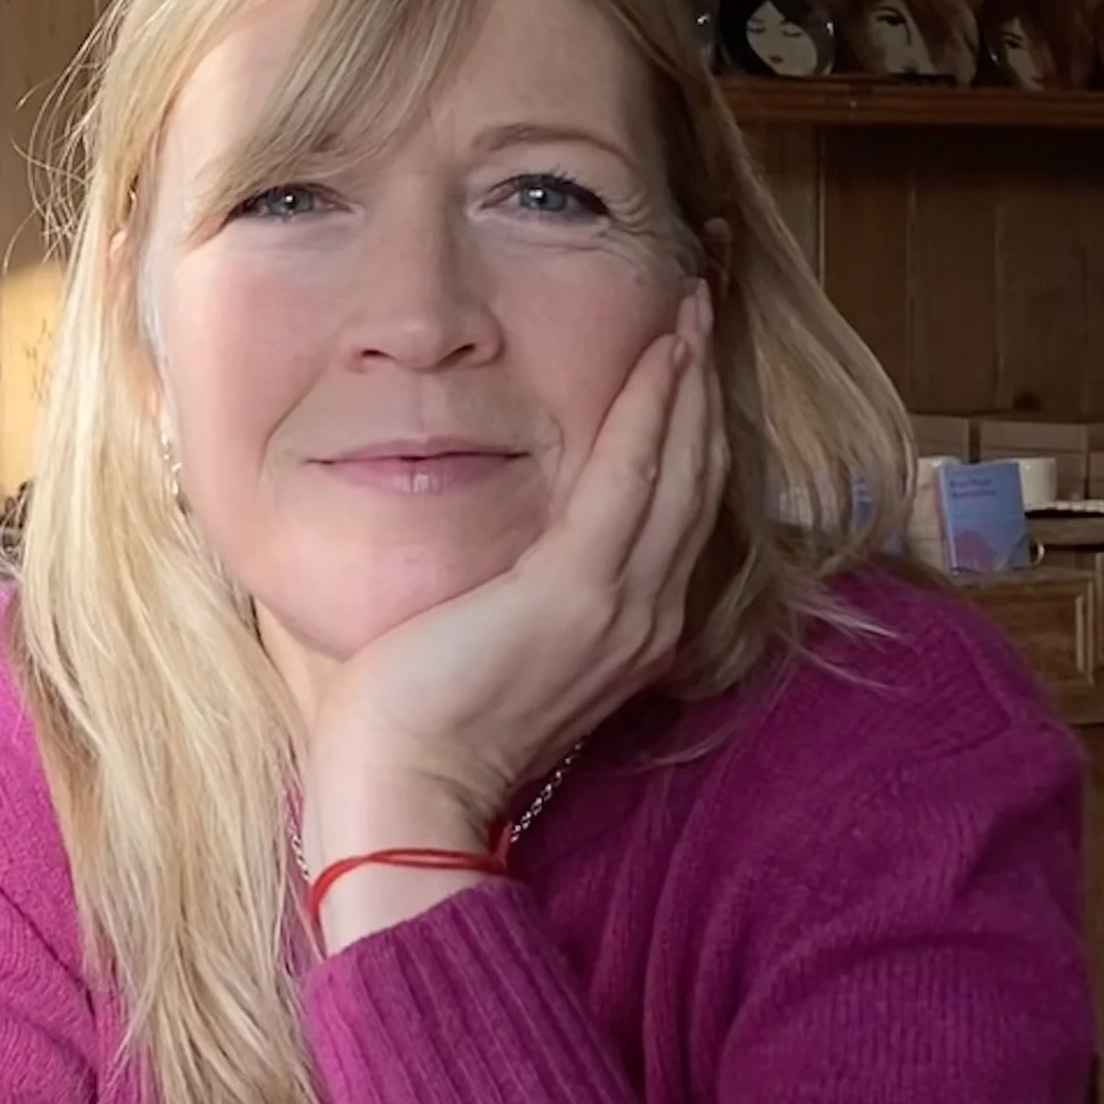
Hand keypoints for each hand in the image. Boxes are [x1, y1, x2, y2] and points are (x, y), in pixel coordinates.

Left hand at [302, 285, 724, 943]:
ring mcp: (620, 607)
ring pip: (677, 469)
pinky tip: (662, 355)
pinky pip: (631, 478)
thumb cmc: (422, 729)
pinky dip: (652, 410)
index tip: (683, 361)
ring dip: (688, 380)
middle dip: (702, 388)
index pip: (675, 513)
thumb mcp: (494, 649)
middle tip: (701, 308)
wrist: (402, 796)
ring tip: (692, 307)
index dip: (687, 432)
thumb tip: (500, 549)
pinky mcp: (575, 592)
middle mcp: (647, 620)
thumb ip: (520, 596)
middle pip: (694, 480)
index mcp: (629, 635)